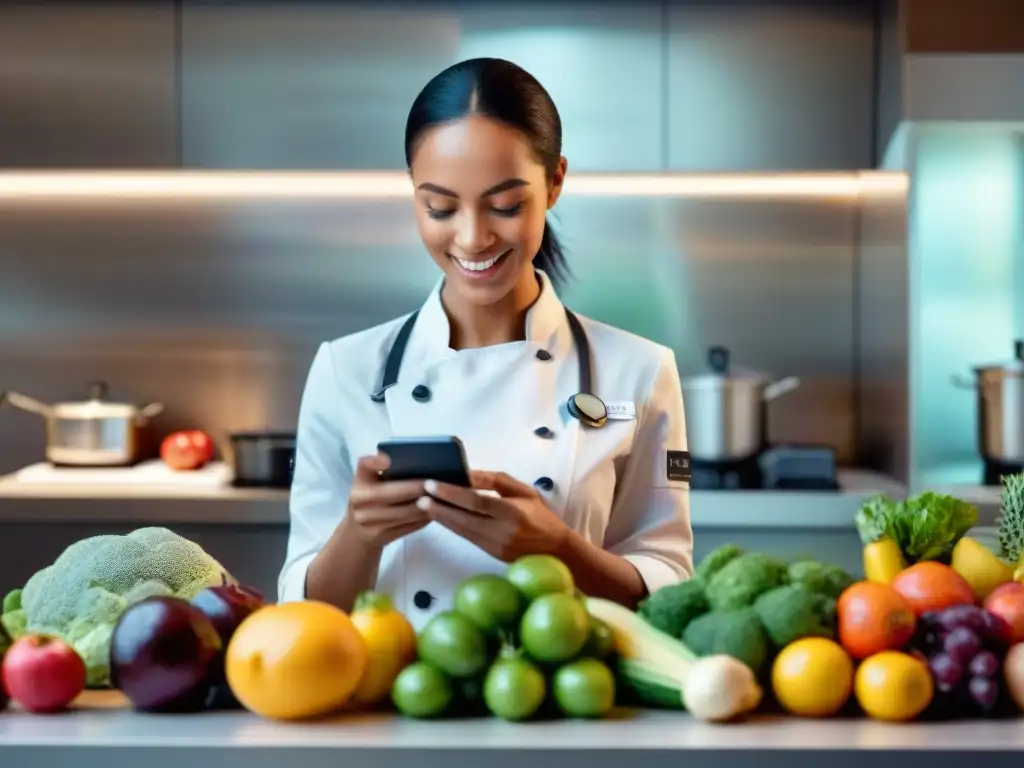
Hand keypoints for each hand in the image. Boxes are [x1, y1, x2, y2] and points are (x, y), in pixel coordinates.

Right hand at [343, 454, 429, 548]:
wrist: (357, 532)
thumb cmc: (369, 498)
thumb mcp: (368, 481)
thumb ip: (379, 468)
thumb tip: (403, 458)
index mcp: (359, 482)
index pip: (363, 467)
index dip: (375, 463)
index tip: (389, 460)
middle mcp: (358, 502)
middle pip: (390, 494)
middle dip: (415, 489)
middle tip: (435, 482)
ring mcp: (368, 523)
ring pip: (403, 513)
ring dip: (425, 505)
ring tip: (441, 497)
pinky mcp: (380, 537)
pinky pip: (408, 526)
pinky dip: (423, 518)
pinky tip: (435, 511)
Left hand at [418, 471, 569, 561]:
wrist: (556, 551)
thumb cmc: (541, 516)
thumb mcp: (525, 491)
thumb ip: (497, 482)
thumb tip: (468, 474)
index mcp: (512, 512)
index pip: (476, 502)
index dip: (452, 494)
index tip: (432, 485)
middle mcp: (502, 531)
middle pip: (464, 518)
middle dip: (439, 507)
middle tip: (419, 496)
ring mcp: (495, 546)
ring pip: (461, 530)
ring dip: (441, 518)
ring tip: (423, 505)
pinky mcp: (490, 554)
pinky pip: (466, 537)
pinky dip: (451, 526)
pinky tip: (439, 516)